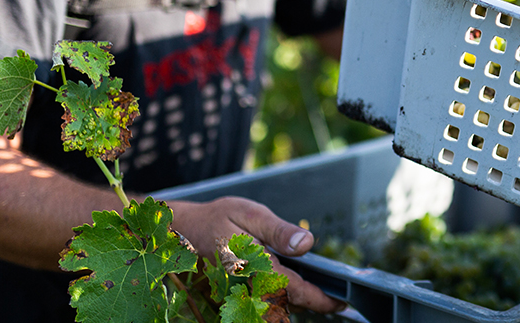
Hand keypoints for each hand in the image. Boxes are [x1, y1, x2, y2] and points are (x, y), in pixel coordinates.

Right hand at [168, 196, 345, 313]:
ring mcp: (238, 293)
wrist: (179, 230)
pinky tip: (293, 285)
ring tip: (320, 293)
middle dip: (312, 303)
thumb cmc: (216, 218)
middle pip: (287, 304)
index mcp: (253, 266)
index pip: (293, 290)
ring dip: (297, 301)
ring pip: (275, 306)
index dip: (319, 299)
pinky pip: (262, 302)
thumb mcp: (249, 214)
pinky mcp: (234, 294)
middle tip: (336, 300)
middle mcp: (245, 285)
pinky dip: (280, 297)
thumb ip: (278, 231)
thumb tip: (307, 244)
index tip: (340, 303)